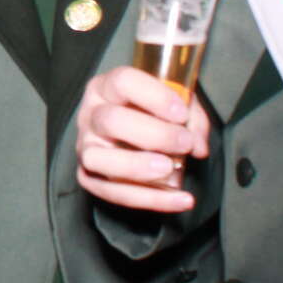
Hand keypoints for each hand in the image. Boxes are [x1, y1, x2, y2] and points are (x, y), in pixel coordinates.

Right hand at [75, 64, 211, 212]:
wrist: (132, 134)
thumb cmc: (152, 113)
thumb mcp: (173, 103)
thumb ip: (191, 118)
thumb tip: (197, 146)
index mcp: (106, 87)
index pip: (123, 82)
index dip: (154, 97)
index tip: (181, 114)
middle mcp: (90, 115)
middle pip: (111, 120)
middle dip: (154, 135)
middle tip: (184, 144)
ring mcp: (85, 147)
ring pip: (97, 158)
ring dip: (136, 167)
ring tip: (170, 170)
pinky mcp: (88, 176)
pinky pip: (111, 192)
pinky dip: (148, 199)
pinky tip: (180, 200)